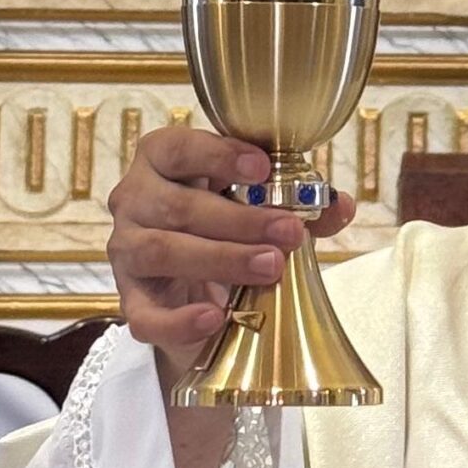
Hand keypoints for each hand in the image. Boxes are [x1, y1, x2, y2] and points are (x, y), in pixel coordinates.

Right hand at [107, 124, 359, 385]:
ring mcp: (126, 251)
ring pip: (161, 251)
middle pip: (178, 206)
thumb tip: (341, 205)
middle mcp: (134, 201)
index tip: (263, 169)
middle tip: (290, 231)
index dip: (218, 156)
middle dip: (240, 219)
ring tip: (271, 266)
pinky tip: (214, 318)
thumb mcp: (259, 207)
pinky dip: (179, 320)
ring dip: (221, 259)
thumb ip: (300, 204)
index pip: (177, 148)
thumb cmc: (224, 228)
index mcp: (161, 162)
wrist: (197, 290)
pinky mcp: (131, 300)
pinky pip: (145, 314)